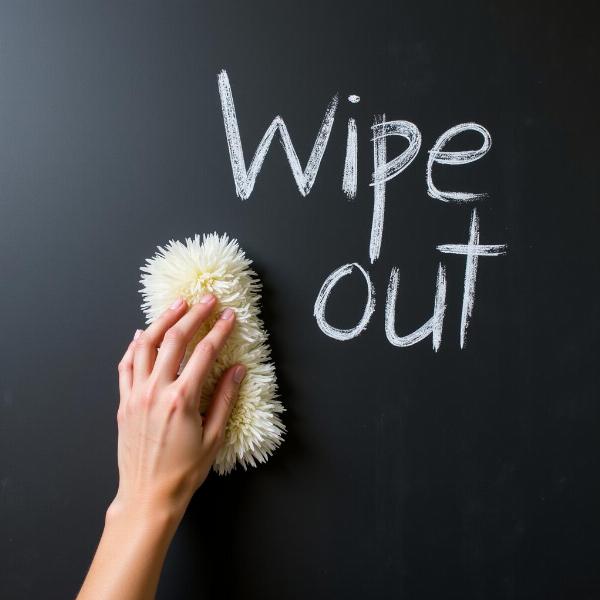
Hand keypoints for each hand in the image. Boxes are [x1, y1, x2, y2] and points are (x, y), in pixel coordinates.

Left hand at [109, 294, 244, 523]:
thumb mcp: (214, 437)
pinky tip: (143, 333)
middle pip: (175, 340)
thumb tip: (237, 370)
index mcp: (182, 399)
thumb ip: (225, 399)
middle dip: (193, 315)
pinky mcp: (124, 402)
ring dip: (163, 321)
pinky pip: (126, 365)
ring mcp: (136, 394)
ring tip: (177, 305)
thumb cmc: (183, 471)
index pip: (204, 352)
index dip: (219, 330)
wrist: (148, 495)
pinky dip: (135, 345)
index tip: (229, 316)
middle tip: (206, 300)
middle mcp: (156, 391)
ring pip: (146, 345)